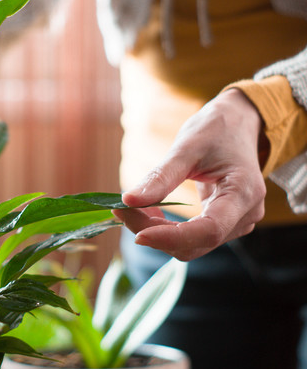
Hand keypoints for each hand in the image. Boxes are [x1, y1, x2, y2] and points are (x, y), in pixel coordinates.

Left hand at [115, 89, 267, 261]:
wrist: (238, 124)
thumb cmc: (215, 130)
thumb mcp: (186, 148)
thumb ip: (161, 177)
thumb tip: (128, 200)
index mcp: (244, 193)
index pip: (209, 230)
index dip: (172, 237)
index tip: (138, 235)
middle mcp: (246, 215)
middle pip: (196, 243)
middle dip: (156, 232)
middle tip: (121, 209)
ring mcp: (238, 223)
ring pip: (191, 245)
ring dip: (158, 231)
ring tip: (134, 207)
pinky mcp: (225, 225)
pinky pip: (192, 237)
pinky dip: (166, 229)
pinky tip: (150, 209)